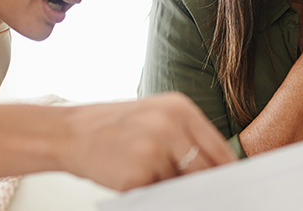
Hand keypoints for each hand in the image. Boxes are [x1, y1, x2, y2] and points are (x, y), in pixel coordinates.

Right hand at [59, 93, 235, 190]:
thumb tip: (217, 169)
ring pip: (182, 185)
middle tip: (201, 192)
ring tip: (147, 169)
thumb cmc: (114, 127)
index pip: (219, 148)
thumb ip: (187, 137)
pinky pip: (158, 194)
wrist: (70, 133)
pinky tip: (132, 176)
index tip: (233, 185)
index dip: (228, 171)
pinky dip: (151, 191)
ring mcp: (154, 151)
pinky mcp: (138, 175)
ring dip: (171, 186)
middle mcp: (170, 126)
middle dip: (203, 185)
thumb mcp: (157, 117)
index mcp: (180, 109)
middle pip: (205, 170)